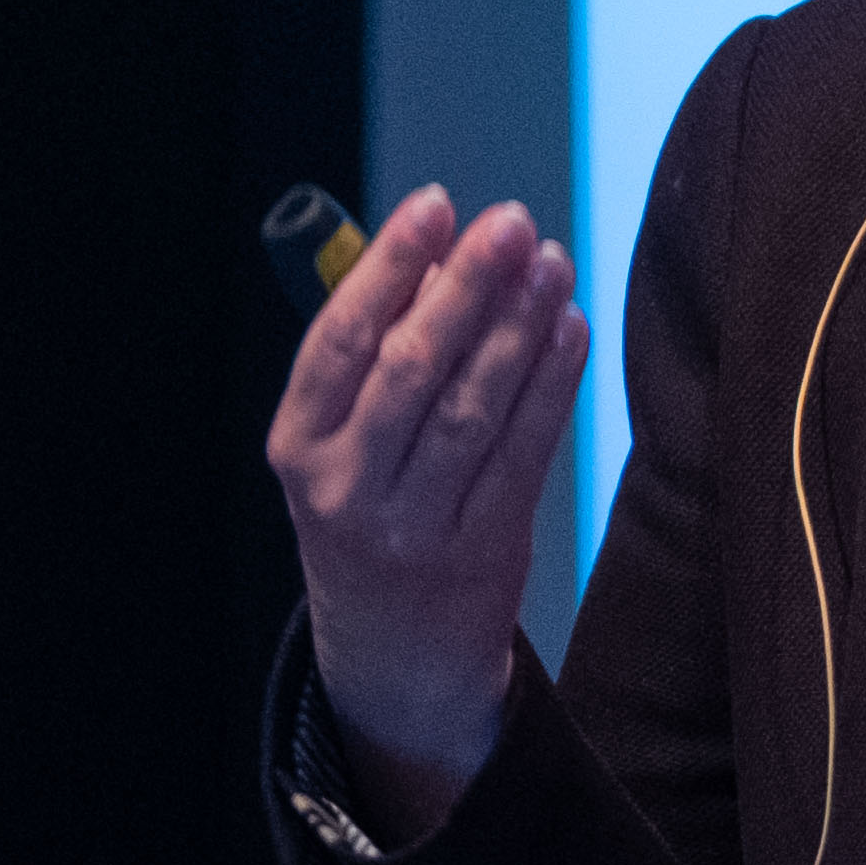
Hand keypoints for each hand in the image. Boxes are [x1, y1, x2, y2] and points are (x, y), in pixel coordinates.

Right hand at [267, 184, 589, 836]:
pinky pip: (522, 453)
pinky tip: (568, 329)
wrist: (394, 658)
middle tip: (510, 222)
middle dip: (465, 287)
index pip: (339, 340)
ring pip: (472, 410)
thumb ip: (378, 353)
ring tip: (550, 263)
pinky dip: (550, 385)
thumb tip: (442, 253)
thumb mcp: (339, 443)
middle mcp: (346, 489)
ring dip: (517, 327)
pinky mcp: (483, 552)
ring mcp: (415, 526)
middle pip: (411, 370)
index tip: (436, 206)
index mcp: (297, 446)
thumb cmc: (369, 511)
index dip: (389, 266)